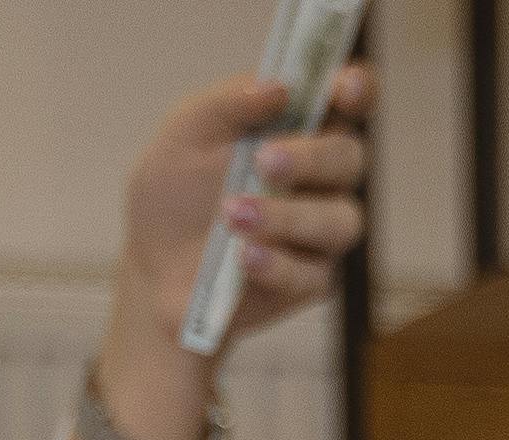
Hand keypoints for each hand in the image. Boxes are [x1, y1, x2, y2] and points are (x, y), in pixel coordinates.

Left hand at [114, 62, 368, 349]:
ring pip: (339, 221)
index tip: (343, 88)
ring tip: (233, 215)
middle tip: (263, 161)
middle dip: (311, 158)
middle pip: (348, 158)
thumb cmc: (175, 188)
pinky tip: (242, 257)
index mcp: (301, 126)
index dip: (357, 88)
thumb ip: (228, 104)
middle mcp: (321, 176)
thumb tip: (277, 89)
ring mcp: (320, 231)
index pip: (350, 98)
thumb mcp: (186, 133)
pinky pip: (311, 275)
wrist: (150, 264)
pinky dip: (277, 265)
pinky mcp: (307, 282)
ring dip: (289, 216)